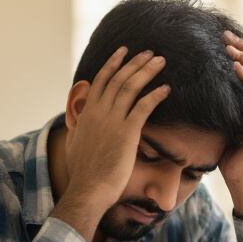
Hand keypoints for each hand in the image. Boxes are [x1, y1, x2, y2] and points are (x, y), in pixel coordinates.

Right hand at [59, 47, 169, 217]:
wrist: (88, 189)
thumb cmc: (83, 173)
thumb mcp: (75, 144)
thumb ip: (79, 128)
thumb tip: (78, 123)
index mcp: (87, 113)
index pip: (101, 80)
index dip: (113, 63)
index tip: (123, 51)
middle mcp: (98, 112)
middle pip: (118, 79)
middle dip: (135, 62)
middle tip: (149, 52)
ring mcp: (112, 121)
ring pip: (130, 87)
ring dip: (147, 71)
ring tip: (161, 61)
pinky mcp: (126, 133)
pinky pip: (143, 107)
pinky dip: (155, 95)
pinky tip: (166, 89)